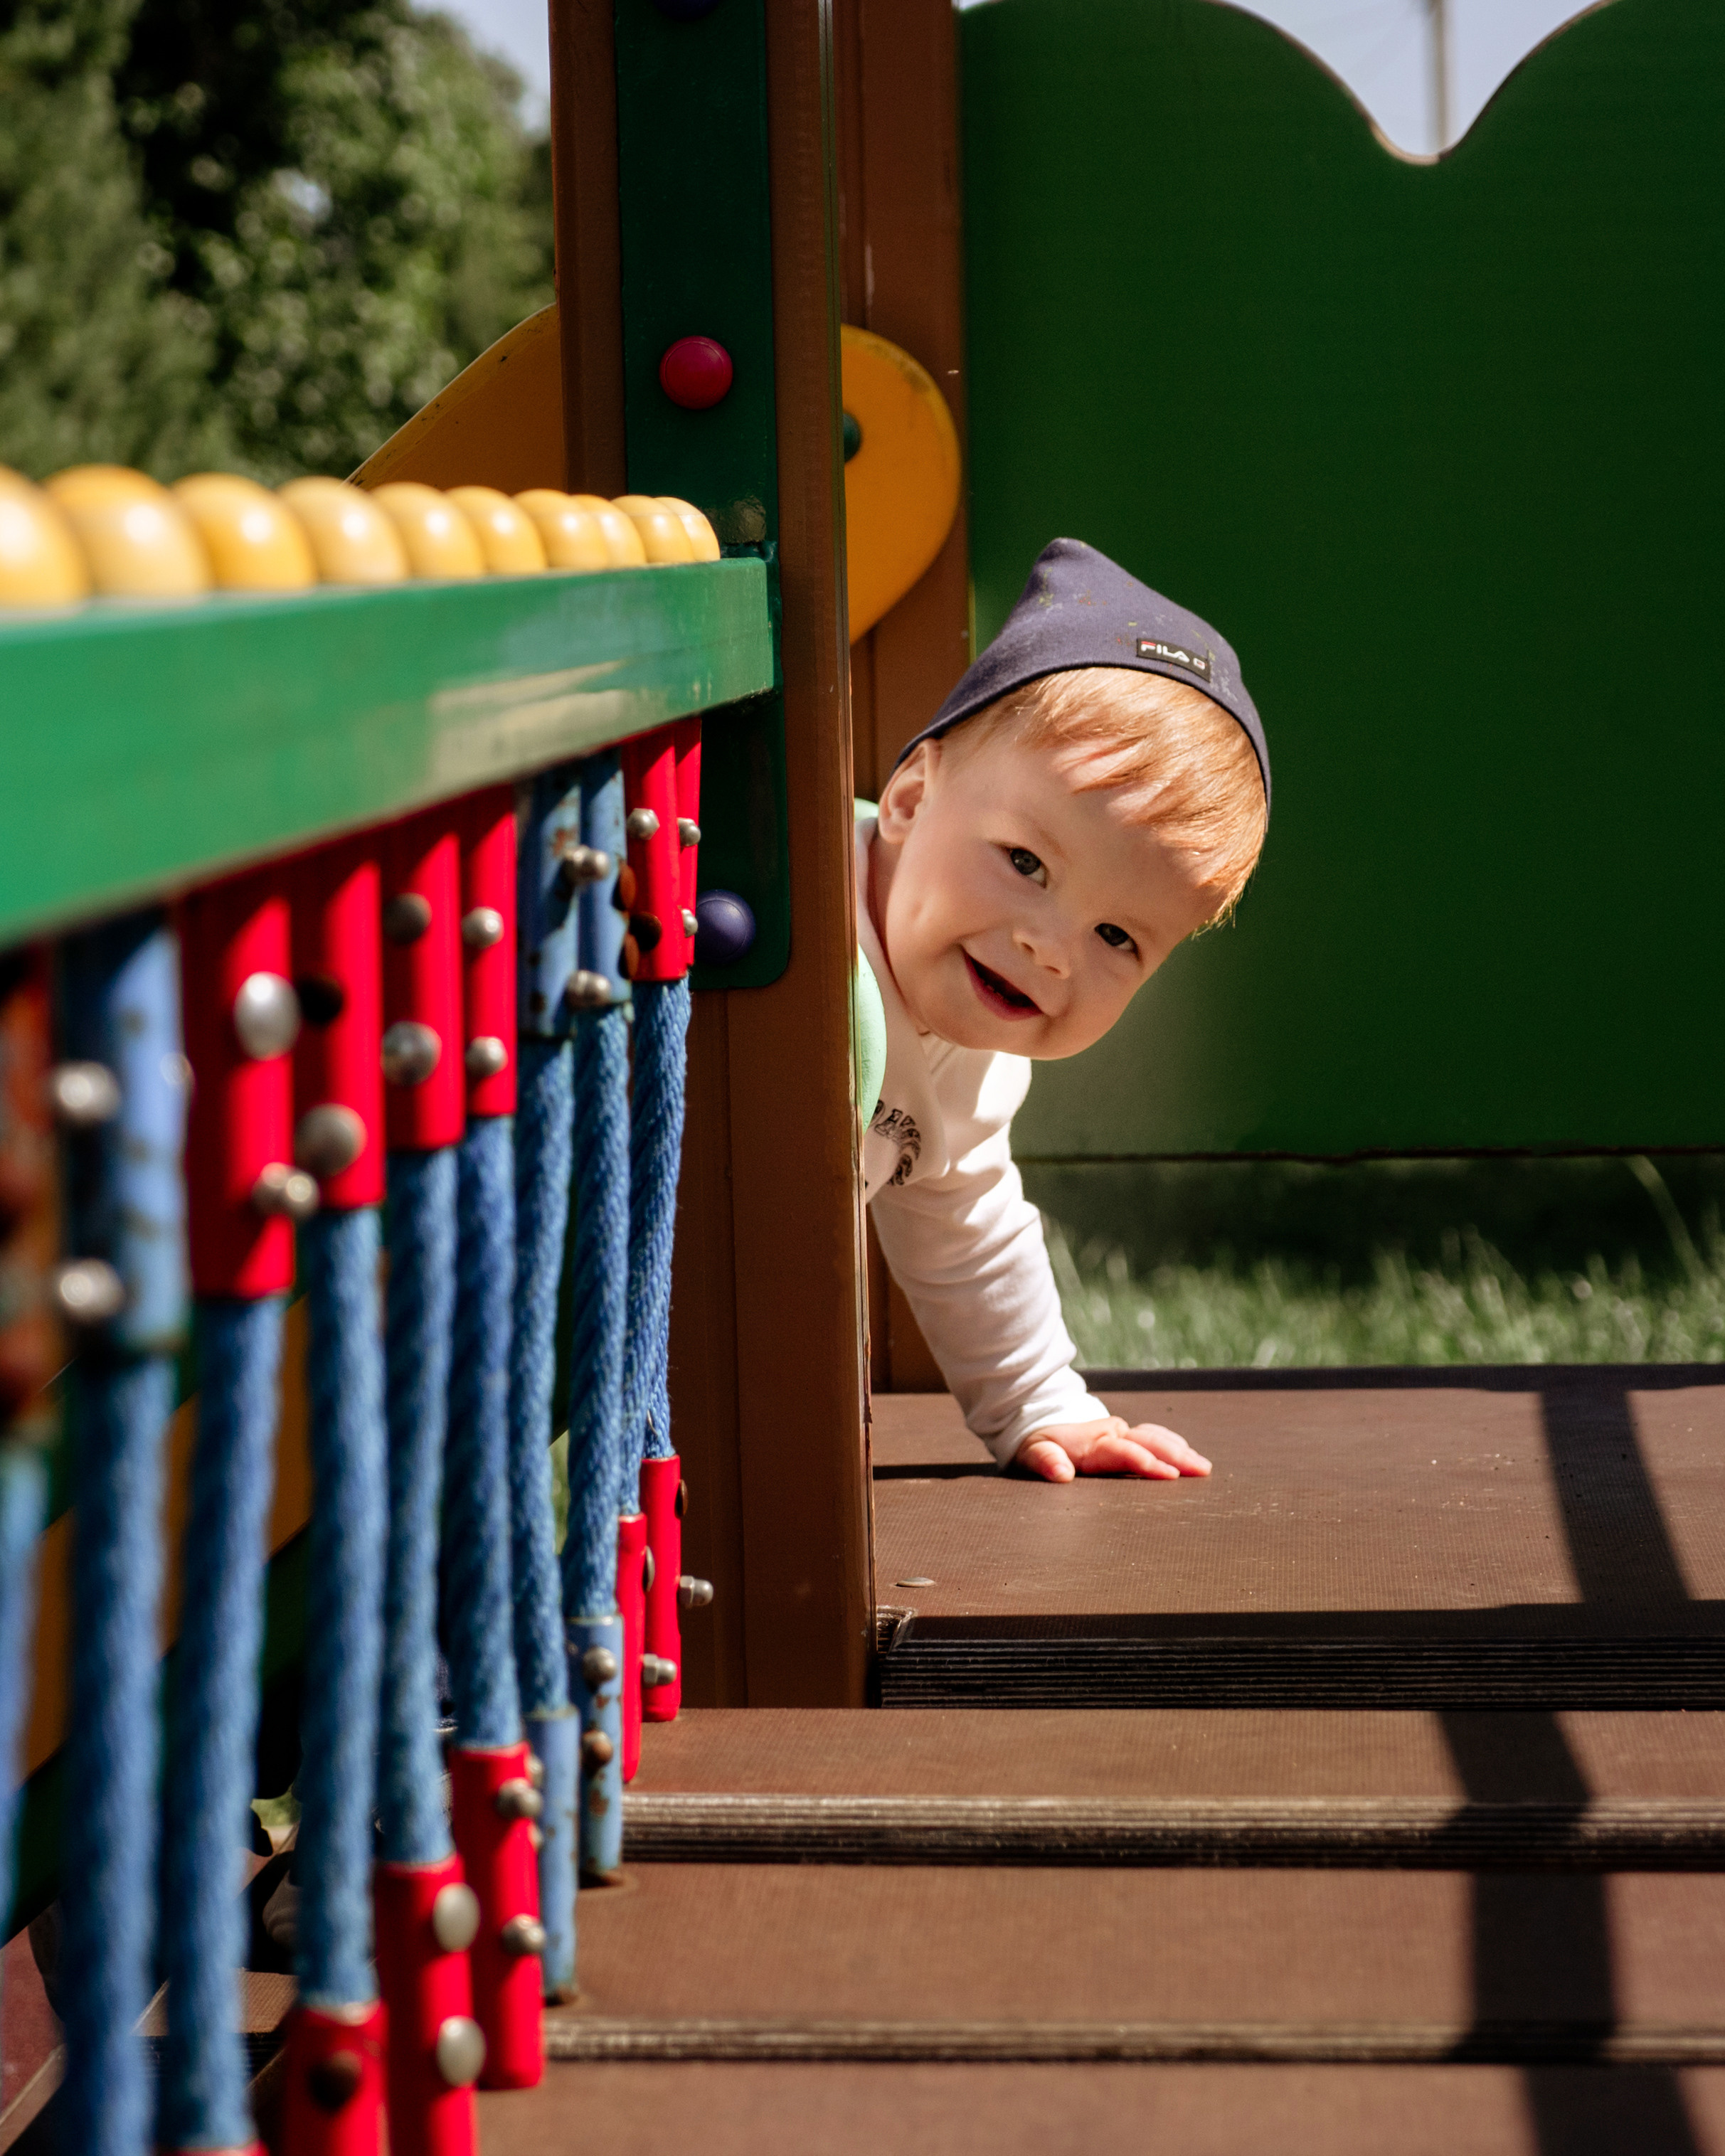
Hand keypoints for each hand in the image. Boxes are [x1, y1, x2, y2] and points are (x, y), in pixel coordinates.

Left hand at [1016, 1416, 1211, 1483]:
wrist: (1039, 1420)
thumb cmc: (1036, 1445)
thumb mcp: (1031, 1453)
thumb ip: (1045, 1461)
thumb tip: (1061, 1473)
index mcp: (1091, 1443)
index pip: (1123, 1453)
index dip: (1146, 1462)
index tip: (1169, 1474)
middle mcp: (1110, 1434)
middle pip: (1148, 1443)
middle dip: (1176, 1456)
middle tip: (1201, 1470)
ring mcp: (1119, 1432)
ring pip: (1155, 1438)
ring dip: (1180, 1451)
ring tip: (1203, 1466)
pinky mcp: (1124, 1434)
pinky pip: (1152, 1434)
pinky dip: (1172, 1442)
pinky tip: (1187, 1452)